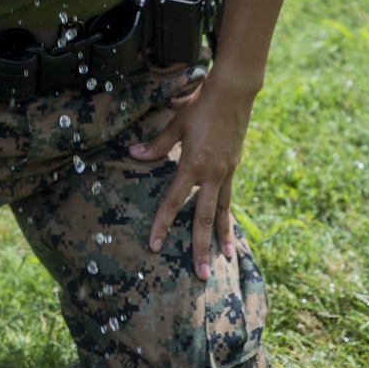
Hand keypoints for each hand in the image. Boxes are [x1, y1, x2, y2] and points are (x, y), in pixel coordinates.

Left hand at [129, 72, 253, 279]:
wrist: (234, 92)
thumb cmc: (201, 104)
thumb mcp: (176, 123)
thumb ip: (157, 144)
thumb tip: (134, 155)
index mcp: (192, 164)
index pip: (173, 201)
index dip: (163, 224)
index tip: (155, 246)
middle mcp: (211, 174)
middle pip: (204, 218)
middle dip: (201, 247)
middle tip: (202, 275)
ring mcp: (226, 171)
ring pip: (223, 210)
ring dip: (223, 236)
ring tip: (227, 257)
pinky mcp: (234, 166)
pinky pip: (229, 195)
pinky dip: (228, 213)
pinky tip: (228, 225)